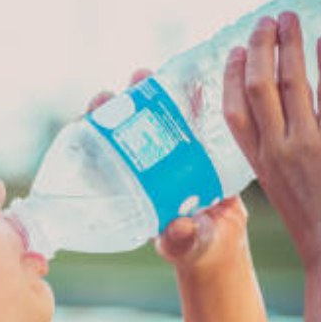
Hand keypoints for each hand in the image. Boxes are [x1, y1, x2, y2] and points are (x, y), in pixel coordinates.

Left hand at [86, 70, 250, 272]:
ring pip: (156, 116)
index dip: (96, 128)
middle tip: (126, 85)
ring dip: (151, 92)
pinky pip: (191, 117)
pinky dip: (190, 98)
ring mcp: (171, 152)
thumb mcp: (186, 244)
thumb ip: (181, 239)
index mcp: (131, 185)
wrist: (224, 241)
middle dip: (122, 102)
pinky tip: (192, 78)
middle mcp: (146, 165)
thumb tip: (177, 228)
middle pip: (127, 126)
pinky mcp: (197, 145)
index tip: (95, 109)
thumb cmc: (196, 247)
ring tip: (146, 74)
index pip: (105, 151)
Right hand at [222, 12, 320, 263]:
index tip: (234, 50)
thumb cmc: (316, 227)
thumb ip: (281, 160)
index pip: (233, 109)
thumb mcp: (283, 190)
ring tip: (291, 18)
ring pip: (290, 81)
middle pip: (257, 85)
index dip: (231, 75)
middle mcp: (276, 147)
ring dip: (290, 44)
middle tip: (266, 20)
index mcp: (258, 161)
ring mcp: (304, 143)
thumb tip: (293, 132)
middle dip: (260, 46)